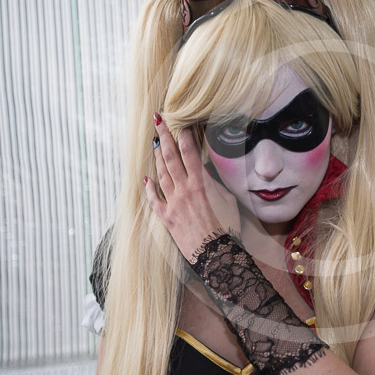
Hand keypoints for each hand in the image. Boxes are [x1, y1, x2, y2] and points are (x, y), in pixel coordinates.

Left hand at [144, 113, 240, 262]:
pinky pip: (154, 200)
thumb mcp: (227, 200)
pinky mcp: (167, 218)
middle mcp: (184, 190)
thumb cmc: (227, 227)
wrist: (215, 254)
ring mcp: (173, 203)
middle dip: (164, 137)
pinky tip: (146, 179)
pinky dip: (149, 188)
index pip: (190, 152)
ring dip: (157, 157)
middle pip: (171, 157)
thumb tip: (205, 173)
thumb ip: (214, 184)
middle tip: (158, 121)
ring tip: (155, 143)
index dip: (184, 136)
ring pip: (161, 174)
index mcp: (201, 183)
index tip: (181, 123)